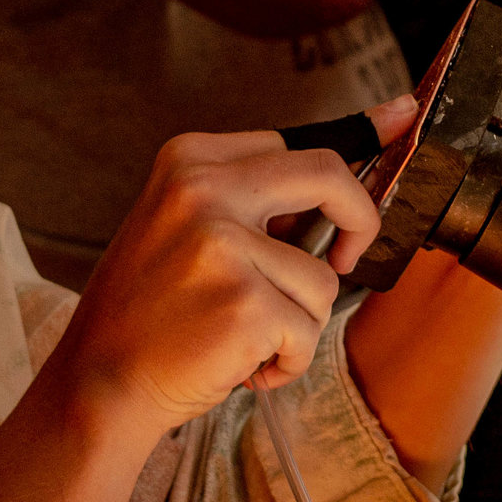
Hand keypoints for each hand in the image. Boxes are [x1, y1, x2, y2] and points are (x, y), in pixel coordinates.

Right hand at [60, 132, 383, 432]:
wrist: (97, 385)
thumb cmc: (150, 314)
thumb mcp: (185, 227)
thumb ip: (256, 201)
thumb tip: (351, 170)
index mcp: (191, 160)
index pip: (298, 143)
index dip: (359, 144)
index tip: (404, 116)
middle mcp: (204, 190)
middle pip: (329, 177)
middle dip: (361, 220)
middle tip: (348, 259)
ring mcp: (223, 245)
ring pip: (323, 279)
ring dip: (297, 323)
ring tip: (243, 339)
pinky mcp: (243, 304)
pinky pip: (309, 332)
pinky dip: (286, 362)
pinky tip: (239, 366)